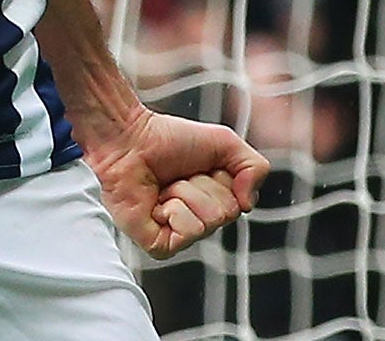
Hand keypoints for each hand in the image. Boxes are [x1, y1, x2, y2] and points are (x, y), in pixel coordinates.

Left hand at [83, 111, 269, 258]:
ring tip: (166, 186)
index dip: (221, 177)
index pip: (240, 203)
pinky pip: (186, 232)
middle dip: (203, 185)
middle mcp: (199, 221)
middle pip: (226, 213)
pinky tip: (157, 201)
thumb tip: (248, 205)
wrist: (129, 138)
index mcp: (214, 202)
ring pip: (208, 223)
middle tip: (179, 175)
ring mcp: (179, 236)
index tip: (199, 165)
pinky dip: (174, 209)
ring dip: (186, 194)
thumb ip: (255, 167)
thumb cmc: (168, 139)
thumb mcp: (225, 143)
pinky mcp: (159, 245)